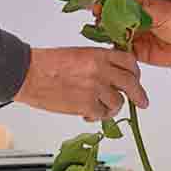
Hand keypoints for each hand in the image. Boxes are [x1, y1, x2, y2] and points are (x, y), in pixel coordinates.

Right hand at [16, 47, 149, 121]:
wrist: (28, 74)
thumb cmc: (47, 64)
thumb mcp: (78, 54)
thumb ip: (98, 63)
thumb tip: (111, 75)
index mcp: (98, 55)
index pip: (129, 61)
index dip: (135, 72)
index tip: (137, 79)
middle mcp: (101, 70)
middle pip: (131, 83)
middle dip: (139, 95)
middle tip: (142, 102)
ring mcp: (95, 88)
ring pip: (117, 102)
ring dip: (111, 108)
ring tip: (100, 108)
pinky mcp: (86, 105)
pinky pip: (102, 115)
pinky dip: (96, 116)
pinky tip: (87, 114)